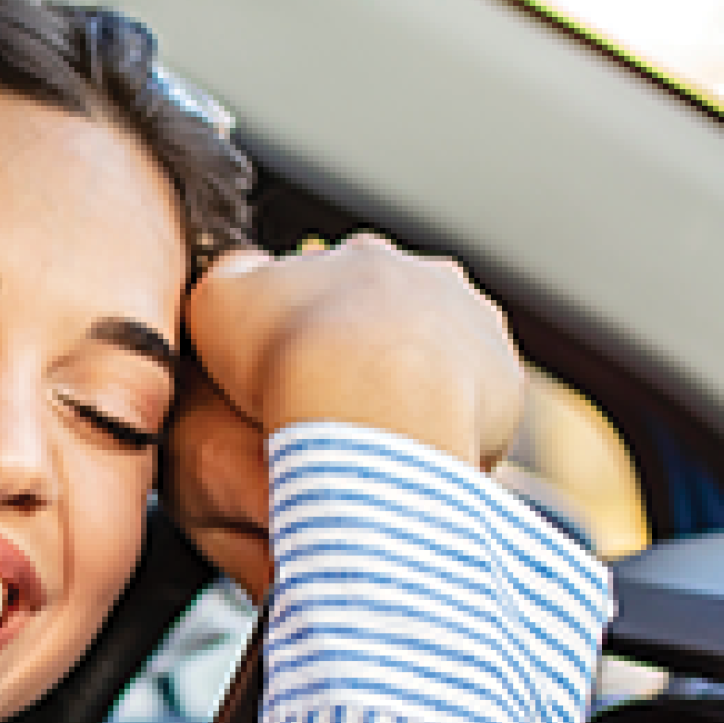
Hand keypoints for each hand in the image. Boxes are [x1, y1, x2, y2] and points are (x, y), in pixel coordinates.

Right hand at [163, 235, 524, 596]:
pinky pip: (477, 413)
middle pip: (399, 322)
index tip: (299, 372)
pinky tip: (409, 462)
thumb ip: (232, 279)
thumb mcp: (218, 301)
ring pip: (444, 364)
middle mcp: (430, 282)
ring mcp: (475, 329)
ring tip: (376, 445)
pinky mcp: (505, 385)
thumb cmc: (288, 353)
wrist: (362, 403)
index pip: (341, 286)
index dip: (316, 331)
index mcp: (362, 259)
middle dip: (373, 361)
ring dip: (415, 396)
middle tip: (338, 414)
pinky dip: (447, 434)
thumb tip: (245, 272)